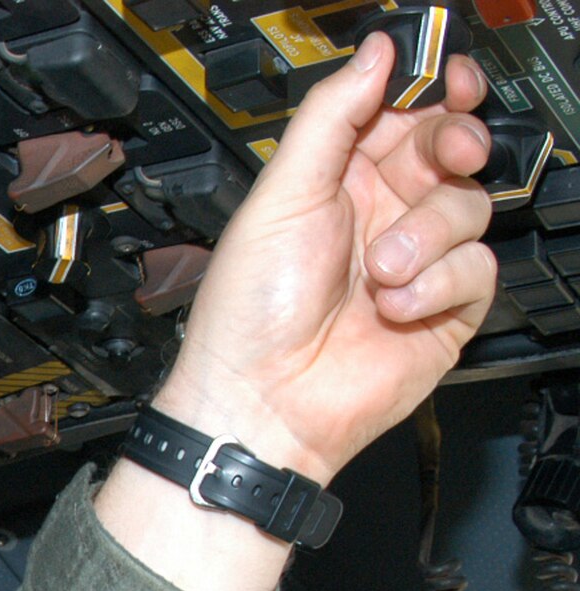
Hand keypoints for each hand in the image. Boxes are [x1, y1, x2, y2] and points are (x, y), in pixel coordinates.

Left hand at [152, 29, 495, 485]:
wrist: (264, 401)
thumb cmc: (250, 313)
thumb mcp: (281, 195)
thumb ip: (330, 117)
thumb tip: (374, 53)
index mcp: (337, 181)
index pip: (401, 116)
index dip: (432, 92)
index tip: (450, 80)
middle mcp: (380, 216)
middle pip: (449, 151)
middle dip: (453, 144)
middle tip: (448, 151)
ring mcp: (416, 262)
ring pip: (468, 207)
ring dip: (425, 234)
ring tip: (380, 270)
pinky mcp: (445, 308)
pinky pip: (478, 268)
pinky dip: (439, 283)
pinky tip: (395, 304)